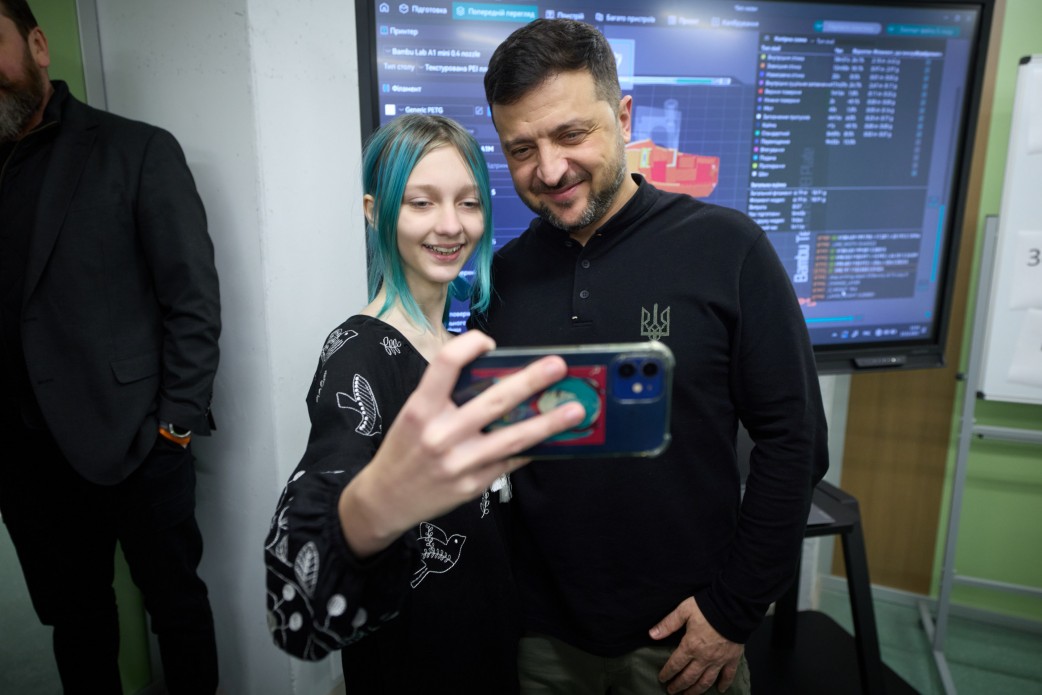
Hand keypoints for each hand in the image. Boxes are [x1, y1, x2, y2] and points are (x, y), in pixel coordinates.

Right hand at [339, 330, 584, 555]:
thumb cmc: (404, 449)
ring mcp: (459, 462)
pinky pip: (510, 461)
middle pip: (492, 400)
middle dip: (530, 381)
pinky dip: (533, 448)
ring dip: (548, 422)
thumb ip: (446, 396)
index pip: (446, 364)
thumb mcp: (413, 415)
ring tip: (575, 409)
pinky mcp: (474, 484)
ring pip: (512, 437)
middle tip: (558, 366)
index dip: (470, 345)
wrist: (385, 499)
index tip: (489, 341)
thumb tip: (496, 375)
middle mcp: (440, 433)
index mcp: (421, 408)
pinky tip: (554, 438)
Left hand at [649, 596, 743, 693]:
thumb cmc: (707, 608)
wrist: (733, 608)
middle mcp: (704, 658)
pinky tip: (720, 690)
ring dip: (696, 690)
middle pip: (689, 677)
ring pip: (706, 681)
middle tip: (672, 691)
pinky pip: (728, 675)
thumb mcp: (684, 610)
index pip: (675, 664)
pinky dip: (724, 684)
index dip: (667, 673)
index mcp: (690, 646)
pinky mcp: (732, 659)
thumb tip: (652, 634)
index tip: (662, 679)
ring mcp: (719, 660)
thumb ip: (668, 624)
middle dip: (679, 686)